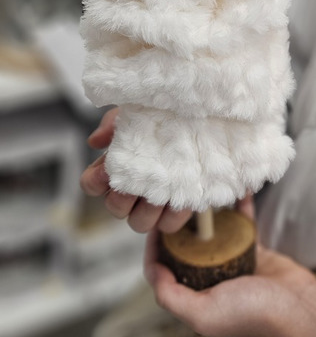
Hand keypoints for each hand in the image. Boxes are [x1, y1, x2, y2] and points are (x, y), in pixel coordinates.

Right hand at [80, 108, 190, 233]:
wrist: (204, 127)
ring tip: (163, 189)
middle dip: (123, 197)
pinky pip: (168, 225)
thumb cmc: (166, 119)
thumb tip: (96, 141)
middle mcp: (130, 191)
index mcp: (116, 167)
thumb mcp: (140, 111)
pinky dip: (173, 213)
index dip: (95, 181)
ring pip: (138, 223)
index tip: (107, 170)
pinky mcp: (176, 212)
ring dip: (148, 209)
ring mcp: (153, 205)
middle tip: (138, 180)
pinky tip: (182, 194)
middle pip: (114, 208)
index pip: (91, 184)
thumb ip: (114, 123)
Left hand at [144, 196, 315, 336]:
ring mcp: (231, 262)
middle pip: (184, 246)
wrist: (300, 311)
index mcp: (193, 296)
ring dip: (207, 212)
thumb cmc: (251, 315)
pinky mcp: (253, 249)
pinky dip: (238, 206)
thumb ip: (171, 296)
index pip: (161, 268)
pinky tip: (236, 188)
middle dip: (178, 223)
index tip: (154, 221)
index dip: (154, 246)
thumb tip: (153, 269)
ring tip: (201, 189)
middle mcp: (208, 278)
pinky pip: (240, 223)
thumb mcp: (203, 314)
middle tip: (176, 198)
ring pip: (211, 231)